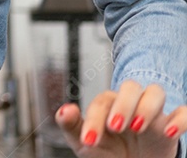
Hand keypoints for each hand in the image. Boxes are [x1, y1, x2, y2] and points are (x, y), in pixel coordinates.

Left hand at [56, 80, 186, 156]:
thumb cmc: (106, 153)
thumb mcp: (86, 142)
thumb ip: (72, 126)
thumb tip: (63, 110)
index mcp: (109, 104)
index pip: (103, 101)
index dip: (94, 118)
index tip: (89, 140)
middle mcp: (132, 104)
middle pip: (131, 87)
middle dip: (123, 104)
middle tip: (115, 127)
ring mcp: (153, 114)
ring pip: (156, 91)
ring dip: (147, 106)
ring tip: (137, 127)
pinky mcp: (171, 127)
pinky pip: (183, 112)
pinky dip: (180, 119)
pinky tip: (169, 132)